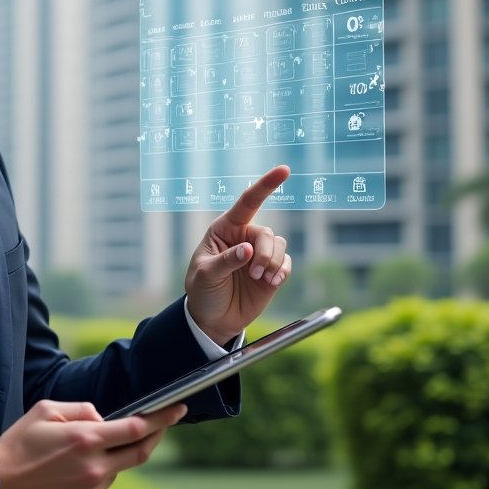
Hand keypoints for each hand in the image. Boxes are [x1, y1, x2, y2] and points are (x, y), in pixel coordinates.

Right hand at [0, 400, 185, 488]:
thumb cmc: (19, 445)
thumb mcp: (46, 410)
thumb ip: (82, 409)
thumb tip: (103, 419)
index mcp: (86, 439)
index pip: (136, 428)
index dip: (161, 418)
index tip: (177, 410)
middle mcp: (95, 468)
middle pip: (140, 452)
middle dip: (155, 436)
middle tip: (160, 425)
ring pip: (116, 470)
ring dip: (110, 459)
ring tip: (76, 456)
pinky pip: (101, 488)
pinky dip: (94, 477)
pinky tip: (69, 475)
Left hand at [184, 164, 291, 342]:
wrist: (213, 318)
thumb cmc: (202, 291)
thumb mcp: (206, 275)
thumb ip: (226, 261)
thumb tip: (247, 250)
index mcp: (224, 229)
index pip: (247, 202)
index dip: (266, 185)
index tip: (284, 170)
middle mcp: (244, 237)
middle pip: (266, 233)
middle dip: (264, 253)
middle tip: (252, 273)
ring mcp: (259, 254)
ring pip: (279, 246)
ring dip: (271, 264)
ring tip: (258, 280)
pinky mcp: (271, 271)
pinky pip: (286, 263)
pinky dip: (281, 272)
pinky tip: (270, 282)